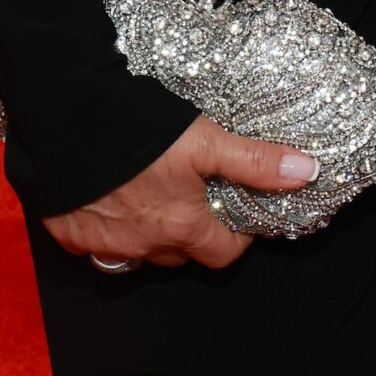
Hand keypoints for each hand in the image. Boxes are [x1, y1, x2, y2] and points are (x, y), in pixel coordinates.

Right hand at [41, 114, 319, 270]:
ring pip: (137, 253)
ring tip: (154, 197)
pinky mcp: (68, 233)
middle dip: (194, 234)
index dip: (237, 238)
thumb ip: (255, 162)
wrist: (67, 121)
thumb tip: (307, 172)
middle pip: (180, 254)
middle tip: (197, 197)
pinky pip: (95, 243)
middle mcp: (142, 246)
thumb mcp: (207, 141)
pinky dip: (108, 228)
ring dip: (150, 234)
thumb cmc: (139, 132)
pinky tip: (109, 198)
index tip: (239, 215)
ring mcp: (102, 243)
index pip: (222, 255)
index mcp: (180, 227)